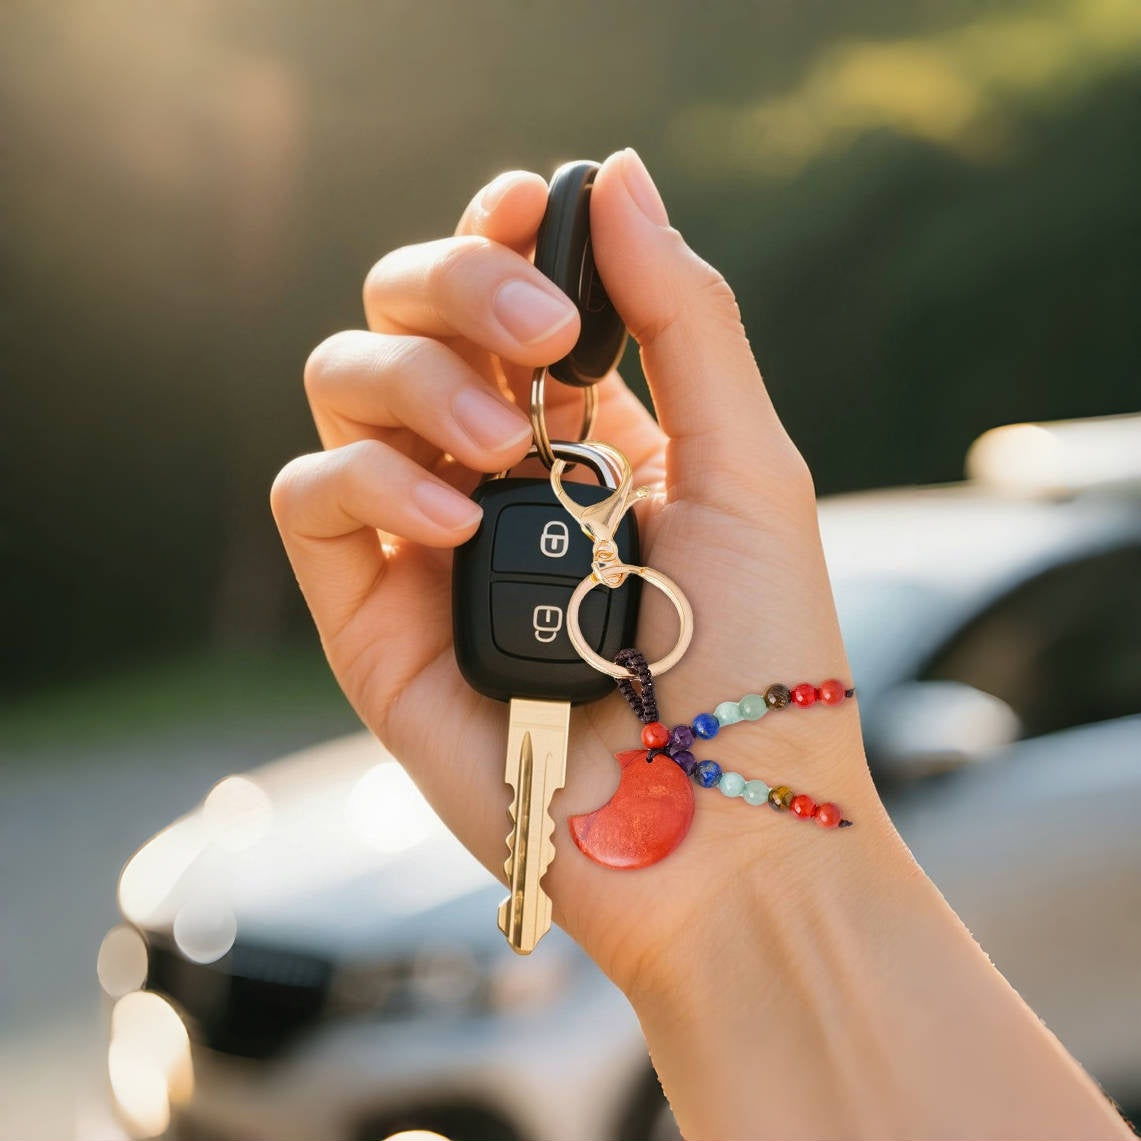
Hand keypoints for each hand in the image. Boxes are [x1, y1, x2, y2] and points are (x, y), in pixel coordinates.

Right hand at [271, 148, 879, 995]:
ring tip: (502, 446)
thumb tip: (620, 176)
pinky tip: (456, 517)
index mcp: (585, 430)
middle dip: (455, 286)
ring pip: (343, 385)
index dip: (496, 233)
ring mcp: (426, 539)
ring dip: (417, 378)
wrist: (721, 825)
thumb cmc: (757, 657)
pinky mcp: (372, 616)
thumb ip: (685, 318)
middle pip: (407, 315)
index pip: (501, 293)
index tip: (527, 205)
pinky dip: (372, 481)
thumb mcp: (747, 465)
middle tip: (539, 334)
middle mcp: (495, 471)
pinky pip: (311, 498)